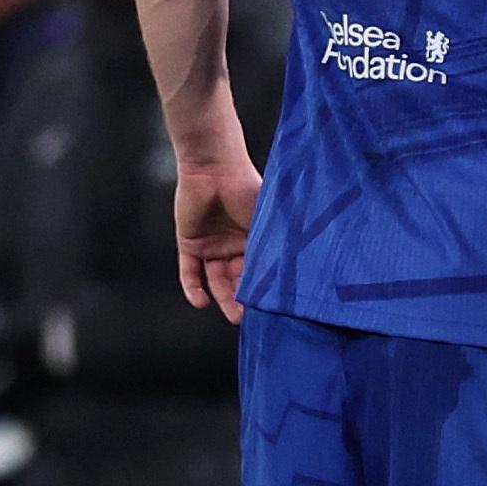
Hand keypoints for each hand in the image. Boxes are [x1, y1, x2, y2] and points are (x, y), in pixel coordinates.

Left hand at [174, 157, 260, 322]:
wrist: (214, 168)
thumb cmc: (247, 188)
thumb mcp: (267, 219)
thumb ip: (276, 242)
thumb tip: (296, 268)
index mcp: (255, 238)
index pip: (259, 268)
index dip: (265, 287)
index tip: (274, 305)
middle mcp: (233, 245)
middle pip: (239, 278)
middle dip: (245, 298)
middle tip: (253, 317)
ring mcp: (211, 245)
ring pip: (217, 280)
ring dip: (224, 298)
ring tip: (235, 316)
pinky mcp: (189, 244)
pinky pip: (189, 272)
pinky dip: (193, 288)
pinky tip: (201, 303)